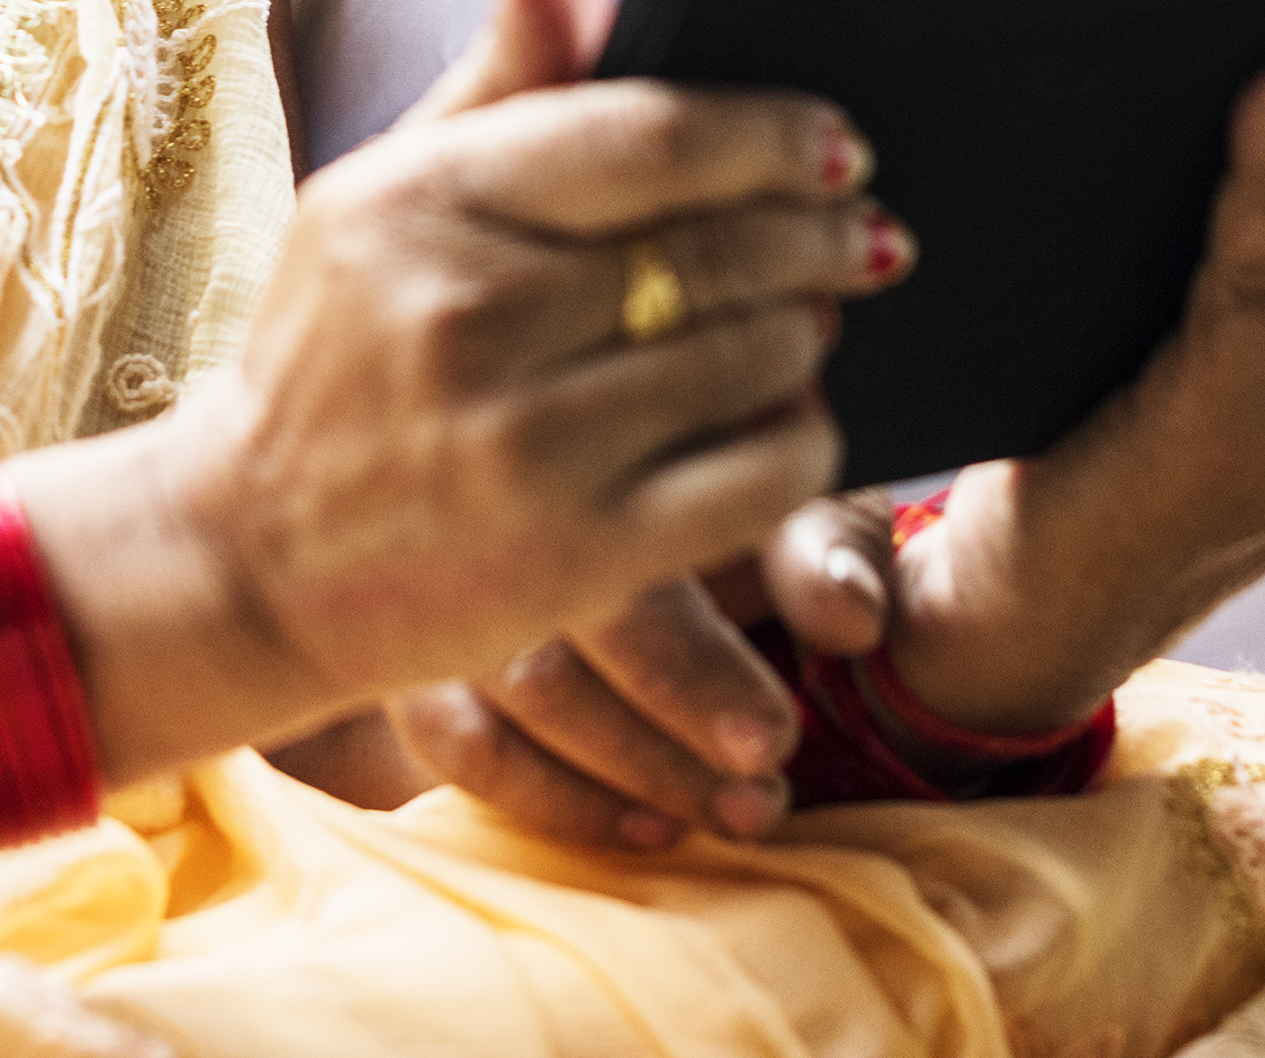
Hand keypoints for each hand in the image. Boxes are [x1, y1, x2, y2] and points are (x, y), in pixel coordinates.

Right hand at [167, 0, 912, 726]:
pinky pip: (755, 477)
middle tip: (861, 231)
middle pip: (713, 248)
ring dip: (807, 331)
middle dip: (816, 233)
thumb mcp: (384, 194)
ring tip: (812, 316)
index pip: (647, 137)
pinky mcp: (576, 558)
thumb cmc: (334, 355)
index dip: (769, 135)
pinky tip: (787, 416)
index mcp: (420, 202)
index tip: (834, 143)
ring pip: (748, 356)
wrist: (249, 557)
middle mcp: (467, 316)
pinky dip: (798, 438)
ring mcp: (524, 444)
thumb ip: (496, 71)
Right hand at [382, 496, 896, 848]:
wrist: (627, 496)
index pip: (625, 559)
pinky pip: (459, 742)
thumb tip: (850, 618)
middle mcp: (507, 499)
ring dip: (630, 773)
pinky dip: (553, 797)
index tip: (769, 742)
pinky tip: (645, 824)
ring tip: (736, 813)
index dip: (695, 669)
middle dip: (666, 731)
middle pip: (553, 636)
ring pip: (512, 694)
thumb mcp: (786, 501)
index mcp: (604, 440)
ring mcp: (448, 573)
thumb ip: (825, 550)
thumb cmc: (720, 498)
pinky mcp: (414, 650)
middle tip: (763, 788)